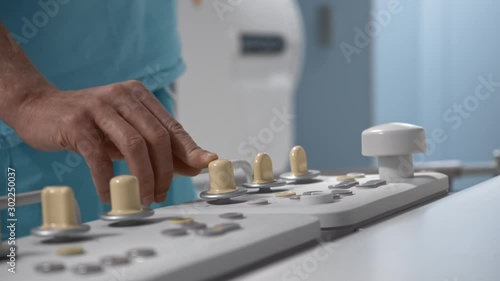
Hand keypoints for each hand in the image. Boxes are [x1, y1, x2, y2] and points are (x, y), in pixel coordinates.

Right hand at [14, 80, 217, 204]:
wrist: (38, 108)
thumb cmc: (89, 123)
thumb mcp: (126, 132)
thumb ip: (156, 147)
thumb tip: (192, 165)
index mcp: (139, 95)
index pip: (172, 126)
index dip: (189, 149)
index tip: (204, 166)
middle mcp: (122, 97)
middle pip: (157, 137)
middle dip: (164, 171)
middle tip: (161, 194)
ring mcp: (99, 108)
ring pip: (134, 145)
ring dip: (143, 178)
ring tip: (143, 198)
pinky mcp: (77, 123)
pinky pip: (100, 157)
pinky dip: (109, 181)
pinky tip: (110, 194)